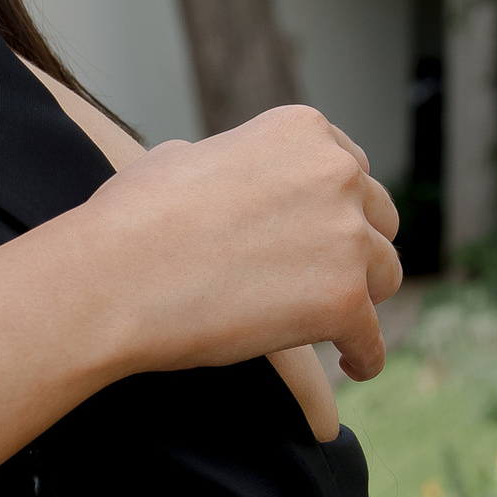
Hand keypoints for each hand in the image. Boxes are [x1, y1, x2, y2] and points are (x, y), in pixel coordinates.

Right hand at [85, 106, 401, 384]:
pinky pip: (372, 337)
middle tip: (329, 281)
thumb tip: (223, 173)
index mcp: (300, 131)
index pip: (349, 169)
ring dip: (361, 299)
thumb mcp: (178, 158)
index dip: (338, 207)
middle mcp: (335, 173)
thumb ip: (226, 161)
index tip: (326, 235)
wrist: (112, 278)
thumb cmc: (127, 221)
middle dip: (356, 250)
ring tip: (341, 328)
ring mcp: (345, 237)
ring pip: (384, 276)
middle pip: (377, 219)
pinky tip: (352, 366)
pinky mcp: (344, 301)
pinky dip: (363, 355)